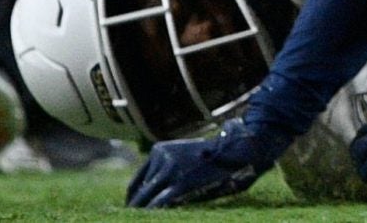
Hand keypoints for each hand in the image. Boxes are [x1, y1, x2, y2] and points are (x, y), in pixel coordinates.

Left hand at [128, 123, 281, 208]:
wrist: (234, 151)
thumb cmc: (211, 158)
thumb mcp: (184, 156)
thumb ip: (166, 170)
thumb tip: (152, 195)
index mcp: (159, 150)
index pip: (138, 180)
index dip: (133, 197)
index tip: (132, 209)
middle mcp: (161, 157)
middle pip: (140, 190)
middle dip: (137, 207)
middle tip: (134, 219)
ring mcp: (170, 170)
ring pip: (148, 197)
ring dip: (145, 211)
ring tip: (141, 219)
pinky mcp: (180, 183)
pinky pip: (159, 203)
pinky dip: (154, 212)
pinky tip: (150, 218)